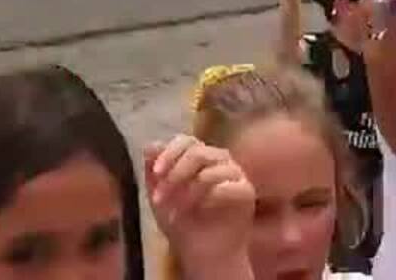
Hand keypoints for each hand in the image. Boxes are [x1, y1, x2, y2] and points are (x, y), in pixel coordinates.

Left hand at [146, 136, 254, 278]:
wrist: (202, 254)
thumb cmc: (183, 225)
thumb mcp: (160, 198)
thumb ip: (154, 173)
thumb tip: (150, 145)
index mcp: (198, 157)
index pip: (186, 141)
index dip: (169, 153)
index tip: (156, 173)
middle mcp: (218, 161)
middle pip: (198, 151)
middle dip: (175, 174)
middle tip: (161, 199)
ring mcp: (234, 174)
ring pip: (211, 169)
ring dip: (188, 192)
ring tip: (176, 213)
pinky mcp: (246, 191)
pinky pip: (227, 185)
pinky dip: (208, 198)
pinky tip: (199, 211)